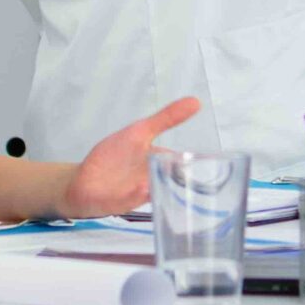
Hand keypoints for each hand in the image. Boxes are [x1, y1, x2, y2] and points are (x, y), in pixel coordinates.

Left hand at [53, 99, 202, 219]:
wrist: (84, 180)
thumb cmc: (114, 157)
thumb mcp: (140, 131)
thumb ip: (166, 118)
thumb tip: (195, 101)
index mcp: (162, 165)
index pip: (185, 165)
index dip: (200, 165)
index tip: (219, 163)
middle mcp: (155, 181)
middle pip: (175, 182)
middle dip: (187, 183)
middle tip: (203, 179)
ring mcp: (138, 194)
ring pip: (155, 194)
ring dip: (162, 189)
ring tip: (173, 182)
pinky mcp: (120, 202)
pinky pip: (130, 200)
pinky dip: (136, 195)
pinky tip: (143, 189)